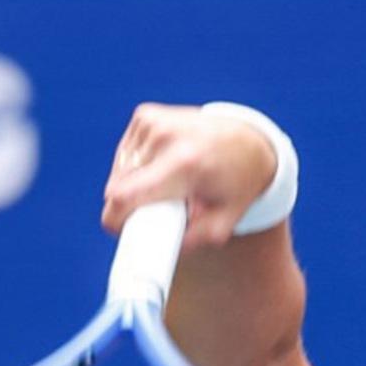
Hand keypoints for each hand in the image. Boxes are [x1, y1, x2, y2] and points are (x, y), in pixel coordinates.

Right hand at [101, 102, 277, 249]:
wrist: (250, 142)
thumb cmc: (235, 185)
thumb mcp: (224, 222)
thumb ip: (193, 242)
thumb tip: (157, 250)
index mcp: (185, 164)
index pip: (125, 195)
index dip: (115, 219)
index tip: (123, 232)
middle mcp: (165, 136)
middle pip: (119, 186)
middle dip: (132, 205)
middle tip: (161, 210)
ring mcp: (154, 122)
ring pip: (120, 171)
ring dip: (134, 185)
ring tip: (168, 185)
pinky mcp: (146, 115)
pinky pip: (125, 153)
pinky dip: (137, 165)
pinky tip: (163, 165)